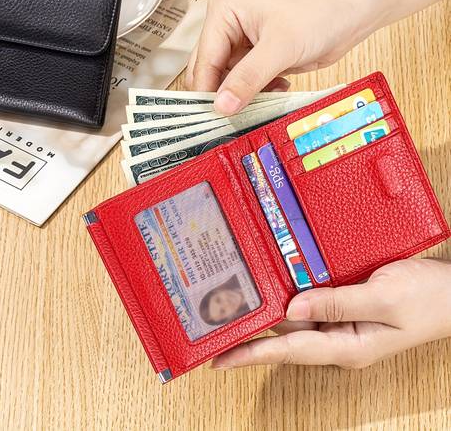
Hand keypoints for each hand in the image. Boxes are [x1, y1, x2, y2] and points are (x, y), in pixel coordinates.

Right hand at [186, 0, 365, 113]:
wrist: (352, 11)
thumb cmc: (319, 12)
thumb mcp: (280, 47)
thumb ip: (248, 78)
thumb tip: (222, 106)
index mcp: (222, 13)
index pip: (204, 62)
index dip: (209, 92)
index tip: (217, 118)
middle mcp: (226, 27)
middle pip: (211, 74)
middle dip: (226, 95)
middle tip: (239, 116)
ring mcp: (241, 44)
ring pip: (228, 83)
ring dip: (245, 96)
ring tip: (269, 94)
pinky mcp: (255, 59)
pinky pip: (245, 86)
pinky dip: (258, 93)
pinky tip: (279, 87)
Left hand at [211, 259, 450, 369]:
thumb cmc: (426, 298)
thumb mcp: (383, 299)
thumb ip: (338, 303)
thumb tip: (294, 307)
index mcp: (347, 347)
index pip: (290, 351)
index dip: (253, 354)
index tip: (220, 358)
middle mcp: (338, 339)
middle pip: (286, 337)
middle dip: (252, 333)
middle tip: (216, 324)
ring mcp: (340, 323)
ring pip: (295, 318)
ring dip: (268, 311)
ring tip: (234, 304)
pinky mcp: (343, 307)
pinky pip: (310, 303)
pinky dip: (289, 295)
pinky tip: (271, 284)